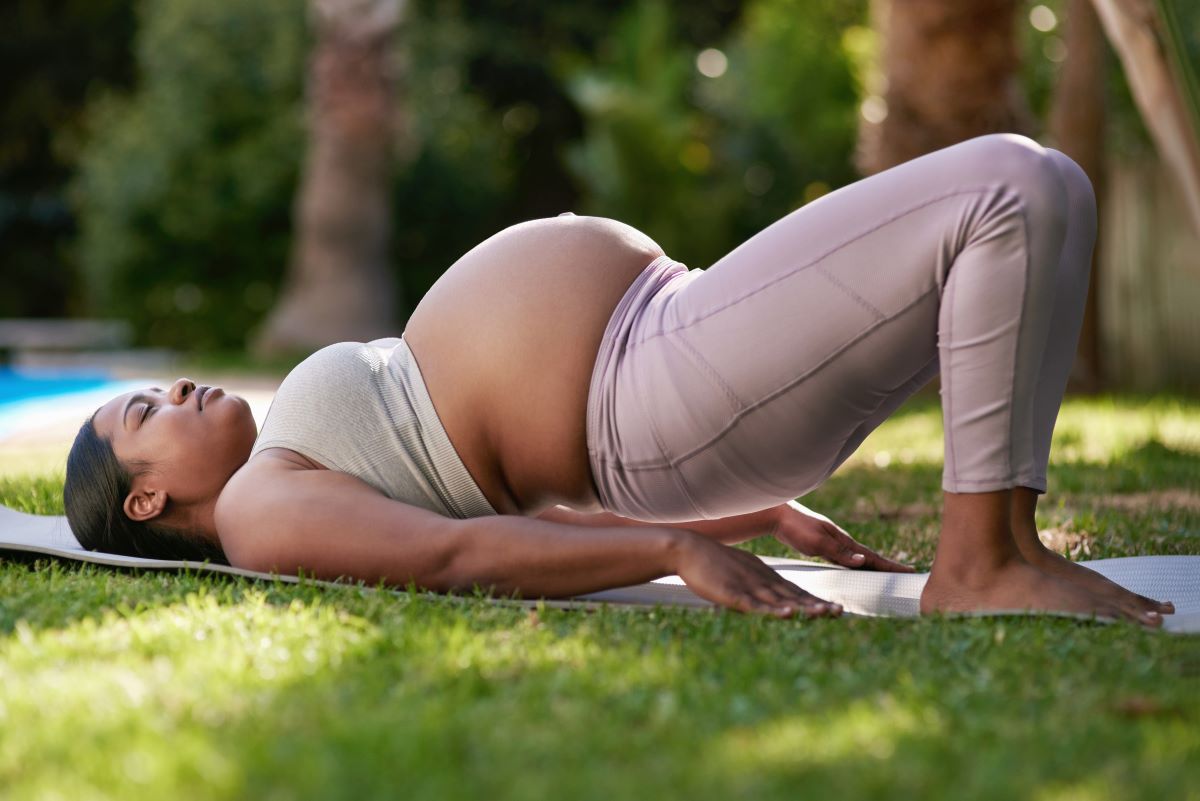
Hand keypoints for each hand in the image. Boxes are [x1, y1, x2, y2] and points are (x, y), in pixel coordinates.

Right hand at [672, 532, 842, 618]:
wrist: (688, 549)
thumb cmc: (713, 562)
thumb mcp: (741, 570)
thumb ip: (756, 582)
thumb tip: (767, 593)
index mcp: (764, 576)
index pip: (795, 591)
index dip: (815, 601)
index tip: (835, 609)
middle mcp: (761, 581)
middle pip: (793, 595)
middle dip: (817, 605)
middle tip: (839, 612)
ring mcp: (748, 586)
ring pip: (780, 600)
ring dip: (803, 607)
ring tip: (823, 613)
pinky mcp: (732, 593)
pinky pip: (755, 604)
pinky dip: (772, 610)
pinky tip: (787, 613)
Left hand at [771, 500, 914, 571]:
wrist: (777, 515)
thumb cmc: (795, 528)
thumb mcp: (817, 542)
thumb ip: (839, 553)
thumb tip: (864, 561)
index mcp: (843, 542)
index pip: (872, 557)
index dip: (890, 566)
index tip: (910, 571)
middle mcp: (841, 542)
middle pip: (869, 557)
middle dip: (888, 566)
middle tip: (908, 573)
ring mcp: (832, 543)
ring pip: (857, 558)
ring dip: (873, 565)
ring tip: (888, 573)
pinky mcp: (822, 546)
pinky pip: (845, 559)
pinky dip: (856, 565)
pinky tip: (856, 568)